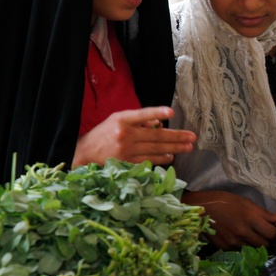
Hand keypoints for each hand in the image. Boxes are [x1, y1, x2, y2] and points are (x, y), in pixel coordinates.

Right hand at [73, 107, 195, 167]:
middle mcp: (124, 134)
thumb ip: (139, 120)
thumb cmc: (104, 134)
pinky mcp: (125, 163)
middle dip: (176, 136)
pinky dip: (161, 158)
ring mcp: (125, 150)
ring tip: (188, 147)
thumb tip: (160, 123)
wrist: (82, 154)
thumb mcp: (118, 121)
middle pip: (155, 135)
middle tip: (192, 137)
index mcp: (121, 120)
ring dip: (174, 148)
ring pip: (155, 149)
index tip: (172, 112)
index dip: (157, 112)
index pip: (142, 114)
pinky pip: (148, 160)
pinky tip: (171, 156)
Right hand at [182, 190, 275, 250]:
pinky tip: (240, 237)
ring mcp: (233, 242)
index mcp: (250, 219)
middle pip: (264, 244)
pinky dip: (244, 246)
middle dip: (268, 240)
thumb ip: (264, 213)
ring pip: (253, 249)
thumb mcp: (245, 202)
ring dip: (256, 244)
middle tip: (266, 234)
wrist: (200, 209)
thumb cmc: (223, 201)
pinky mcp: (225, 248)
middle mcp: (243, 233)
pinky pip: (241, 251)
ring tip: (252, 235)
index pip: (272, 234)